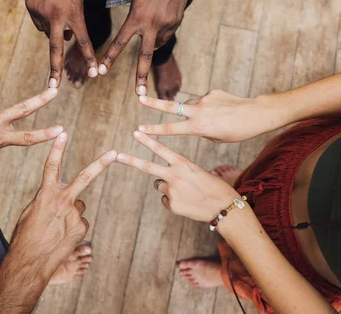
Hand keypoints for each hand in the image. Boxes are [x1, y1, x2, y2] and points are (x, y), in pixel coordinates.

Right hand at [0, 132, 115, 312]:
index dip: (57, 148)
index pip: (52, 166)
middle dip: (101, 164)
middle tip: (114, 153)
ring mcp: (75, 214)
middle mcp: (63, 199)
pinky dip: (73, 228)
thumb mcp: (31, 211)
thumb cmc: (26, 236)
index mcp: (46, 192)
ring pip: (79, 206)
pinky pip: (81, 222)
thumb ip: (47, 199)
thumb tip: (58, 197)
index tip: (63, 133)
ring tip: (56, 228)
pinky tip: (62, 237)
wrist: (30, 261)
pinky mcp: (81, 227)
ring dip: (71, 213)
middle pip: (86, 176)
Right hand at [25, 0, 96, 86]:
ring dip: (53, 27)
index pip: (84, 40)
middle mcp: (56, 16)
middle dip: (55, 69)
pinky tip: (46, 3)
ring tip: (55, 6)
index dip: (90, 58)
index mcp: (73, 12)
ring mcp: (40, 14)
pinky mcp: (30, 10)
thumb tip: (66, 37)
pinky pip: (39, 22)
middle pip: (56, 49)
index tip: (95, 74)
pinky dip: (44, 19)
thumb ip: (74, 19)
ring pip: (48, 31)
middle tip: (54, 87)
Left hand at [97, 0, 193, 94]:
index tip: (101, 71)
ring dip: (153, 42)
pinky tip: (163, 16)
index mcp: (137, 17)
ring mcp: (168, 24)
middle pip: (144, 56)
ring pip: (158, 43)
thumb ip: (137, 17)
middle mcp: (153, 24)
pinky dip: (163, 30)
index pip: (120, 42)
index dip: (110, 58)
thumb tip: (144, 34)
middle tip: (139, 94)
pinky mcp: (178, 21)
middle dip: (141, 76)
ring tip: (154, 23)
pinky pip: (167, 32)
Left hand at [116, 131, 237, 221]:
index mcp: (182, 163)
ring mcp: (171, 191)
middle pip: (147, 167)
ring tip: (186, 192)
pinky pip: (166, 200)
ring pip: (160, 186)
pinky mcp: (171, 205)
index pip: (161, 149)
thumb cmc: (213, 187)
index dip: (147, 141)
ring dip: (168, 188)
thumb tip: (160, 182)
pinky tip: (187, 202)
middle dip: (130, 160)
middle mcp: (174, 175)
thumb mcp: (196, 172)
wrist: (223, 207)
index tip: (136, 133)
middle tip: (117, 155)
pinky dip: (174, 201)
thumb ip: (177, 172)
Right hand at [136, 90, 282, 142]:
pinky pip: (203, 100)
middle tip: (139, 97)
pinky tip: (221, 110)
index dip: (154, 130)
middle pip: (170, 107)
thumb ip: (200, 129)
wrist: (256, 113)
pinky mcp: (211, 92)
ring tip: (211, 118)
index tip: (139, 130)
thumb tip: (191, 120)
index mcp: (198, 127)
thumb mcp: (216, 138)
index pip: (171, 129)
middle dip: (153, 103)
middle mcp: (198, 111)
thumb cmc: (237, 132)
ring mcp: (204, 99)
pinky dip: (207, 106)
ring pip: (189, 105)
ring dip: (192, 111)